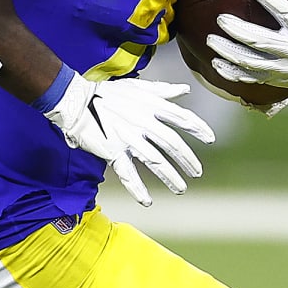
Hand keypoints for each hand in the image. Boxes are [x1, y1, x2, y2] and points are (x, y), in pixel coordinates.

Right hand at [43, 71, 214, 206]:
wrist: (77, 101)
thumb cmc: (107, 93)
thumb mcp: (138, 87)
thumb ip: (163, 90)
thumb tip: (184, 89)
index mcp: (151, 106)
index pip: (182, 117)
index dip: (198, 128)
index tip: (210, 139)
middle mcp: (143, 122)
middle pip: (172, 144)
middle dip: (187, 159)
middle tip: (197, 172)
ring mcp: (129, 138)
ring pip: (156, 161)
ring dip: (170, 177)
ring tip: (181, 189)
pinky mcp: (113, 151)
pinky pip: (128, 173)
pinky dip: (137, 188)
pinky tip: (147, 201)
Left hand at [206, 0, 287, 95]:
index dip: (273, 4)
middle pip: (263, 42)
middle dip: (240, 31)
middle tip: (220, 19)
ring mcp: (283, 68)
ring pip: (252, 63)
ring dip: (230, 52)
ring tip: (210, 40)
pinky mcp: (274, 79)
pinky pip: (250, 78)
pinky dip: (232, 72)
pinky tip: (215, 63)